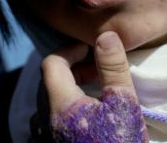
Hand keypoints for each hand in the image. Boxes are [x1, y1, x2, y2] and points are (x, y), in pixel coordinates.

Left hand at [30, 31, 148, 142]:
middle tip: (96, 70)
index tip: (91, 49)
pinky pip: (48, 125)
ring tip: (94, 94)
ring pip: (47, 105)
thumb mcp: (123, 104)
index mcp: (58, 103)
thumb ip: (111, 67)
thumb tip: (105, 35)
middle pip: (48, 83)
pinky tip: (85, 120)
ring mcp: (43, 140)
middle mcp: (43, 121)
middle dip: (71, 70)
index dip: (70, 49)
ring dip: (67, 92)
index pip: (51, 62)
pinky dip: (63, 113)